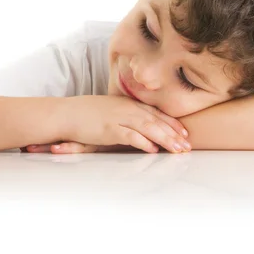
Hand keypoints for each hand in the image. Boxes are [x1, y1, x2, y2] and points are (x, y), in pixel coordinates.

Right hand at [26, 95, 190, 153]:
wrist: (66, 113)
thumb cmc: (85, 112)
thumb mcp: (109, 108)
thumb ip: (124, 113)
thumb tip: (136, 122)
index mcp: (127, 104)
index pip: (155, 112)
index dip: (172, 123)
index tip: (185, 132)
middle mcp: (126, 108)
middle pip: (156, 120)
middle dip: (174, 133)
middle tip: (187, 145)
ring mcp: (118, 117)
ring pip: (148, 127)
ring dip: (165, 139)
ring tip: (177, 149)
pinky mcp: (109, 128)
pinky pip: (130, 135)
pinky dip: (143, 142)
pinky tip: (153, 150)